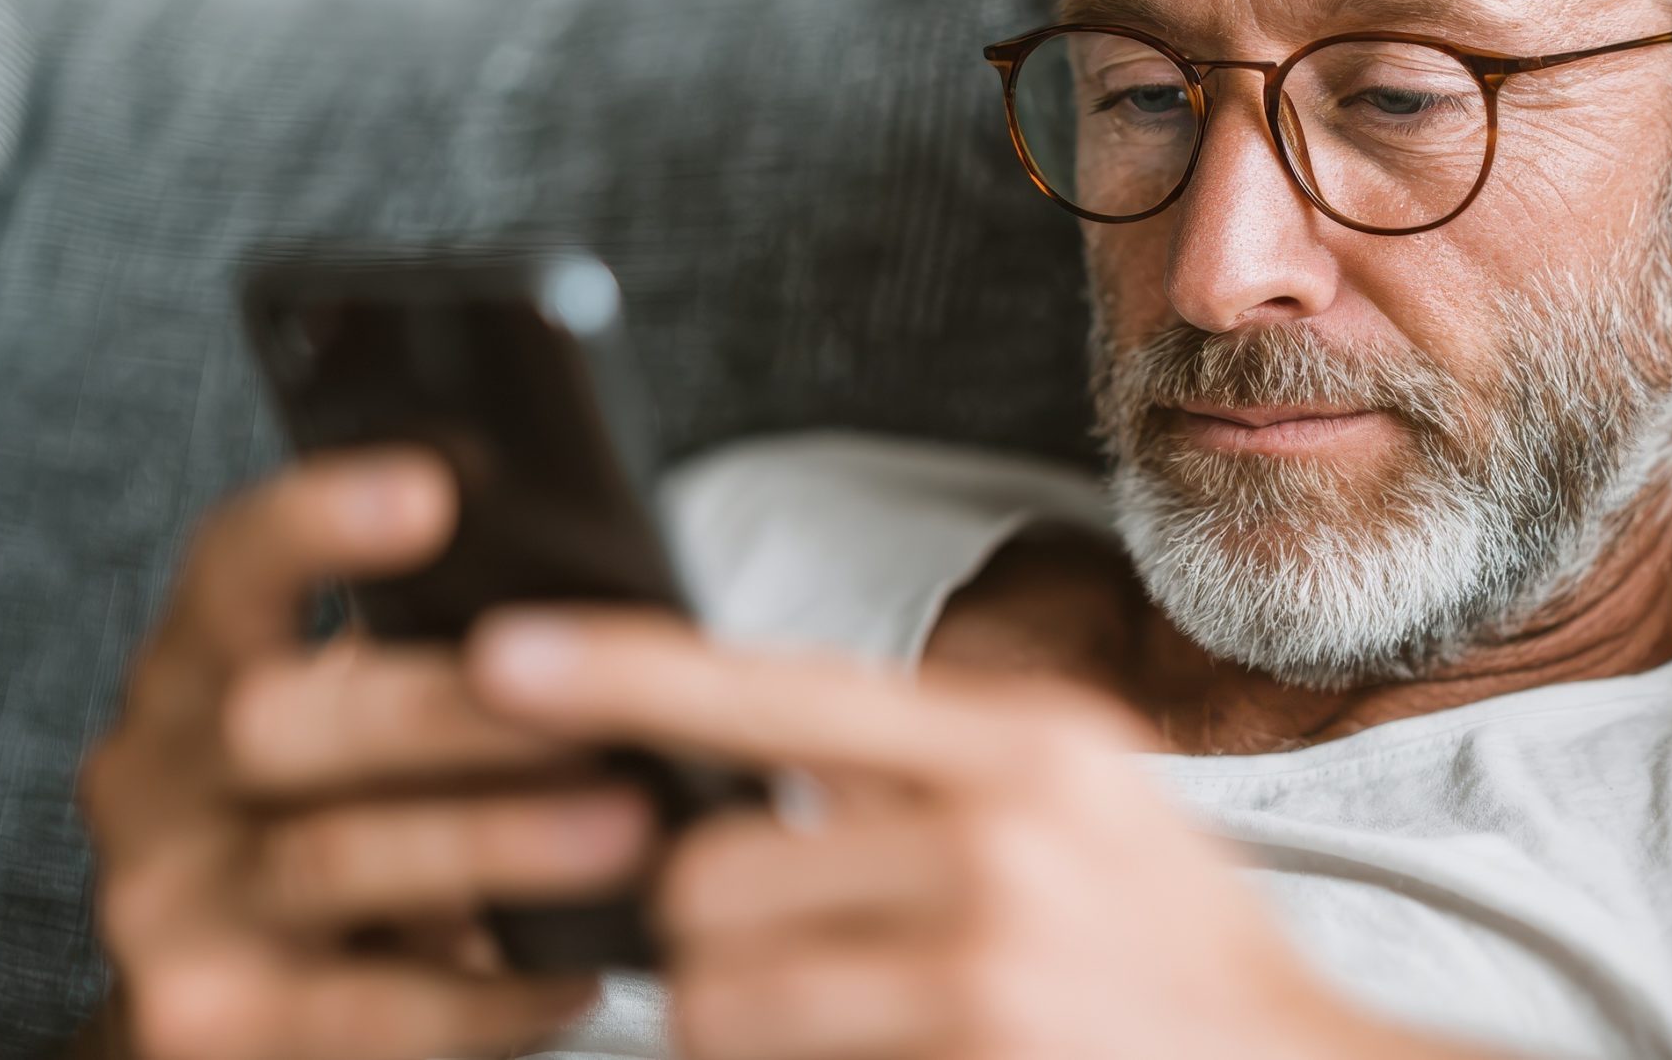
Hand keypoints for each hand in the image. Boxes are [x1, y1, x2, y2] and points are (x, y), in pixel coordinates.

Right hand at [78, 451, 650, 1059]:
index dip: (316, 521)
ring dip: (501, 841)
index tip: (431, 492)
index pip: (228, 567)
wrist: (245, 1010)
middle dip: (452, 712)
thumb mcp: (362, 731)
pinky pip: (369, 1010)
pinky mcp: (205, 1028)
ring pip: (333, 860)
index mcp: (193, 674)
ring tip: (632, 832)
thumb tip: (605, 607)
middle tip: (598, 713)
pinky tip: (579, 972)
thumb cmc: (350, 823)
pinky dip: (491, 991)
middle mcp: (151, 781)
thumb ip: (434, 659)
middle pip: (277, 720)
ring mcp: (165, 910)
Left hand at [467, 610, 1484, 1059]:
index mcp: (1026, 746)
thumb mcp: (1087, 812)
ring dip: (737, 1029)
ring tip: (842, 1027)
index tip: (501, 653)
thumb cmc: (1170, 957)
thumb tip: (753, 762)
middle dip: (708, 936)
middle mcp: (1004, 839)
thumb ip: (936, 773)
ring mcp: (983, 967)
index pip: (783, 685)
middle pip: (709, 875)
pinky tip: (889, 1057)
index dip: (627, 671)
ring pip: (716, 997)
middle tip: (784, 961)